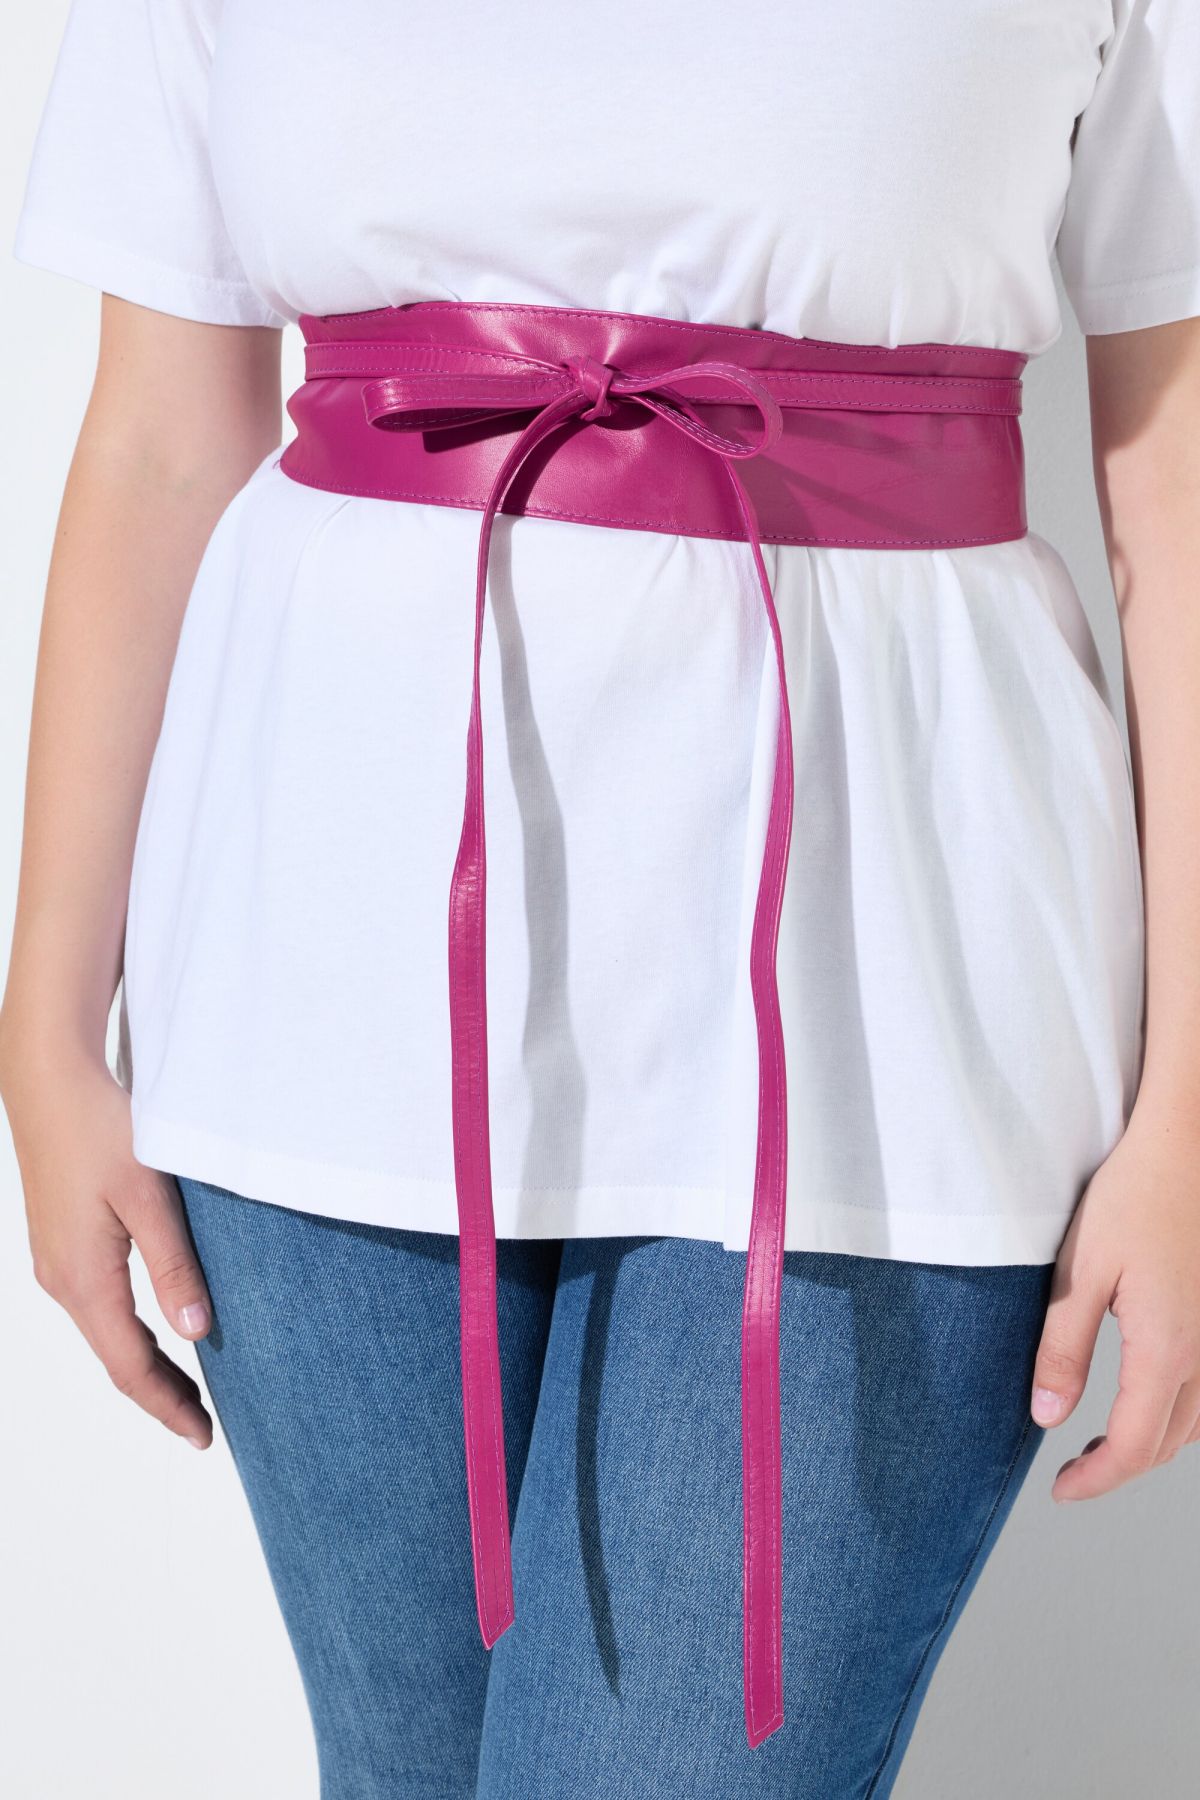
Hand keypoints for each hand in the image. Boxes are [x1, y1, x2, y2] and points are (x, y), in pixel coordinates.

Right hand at [0, 1034, 213, 1446]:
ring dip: (146, 1361)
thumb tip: (197, 1331)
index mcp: (83, 1278)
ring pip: (106, 1330)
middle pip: (116, 1356)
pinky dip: (130, 1328)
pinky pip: (98, 1302)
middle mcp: (62, 1279)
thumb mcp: (150, 1196)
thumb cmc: (100, 1129)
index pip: (129, 1365)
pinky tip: (159, 1324)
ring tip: (190, 1386)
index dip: (168, 1404)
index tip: (204, 1437)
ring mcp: (57, 1260)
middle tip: (204, 1424)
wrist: (47, 1079)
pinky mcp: (62, 1239)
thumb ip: (174, 1265)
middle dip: (160, 1393)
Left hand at [1030, 1099, 1199, 1499]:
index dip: (1097, 1479)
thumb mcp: (1080, 1272)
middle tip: (1072, 1473)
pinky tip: (1146, 1399)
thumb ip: (1062, 1349)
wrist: (1186, 1148)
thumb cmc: (1132, 1197)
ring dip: (1151, 1443)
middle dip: (1120, 1468)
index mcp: (1168, 1348)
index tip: (1060, 1490)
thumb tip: (1047, 1417)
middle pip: (1169, 1443)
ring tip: (1102, 1444)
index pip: (1136, 1446)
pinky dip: (1175, 1413)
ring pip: (1194, 1422)